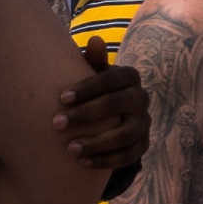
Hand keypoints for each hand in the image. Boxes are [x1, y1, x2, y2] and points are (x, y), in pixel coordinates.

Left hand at [54, 49, 146, 190]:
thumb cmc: (93, 90)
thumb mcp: (91, 74)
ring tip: (70, 149)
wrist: (108, 115)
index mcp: (130, 76)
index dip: (88, 88)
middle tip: (57, 124)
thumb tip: (95, 40)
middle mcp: (142, 98)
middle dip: (87, 114)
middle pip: (119, 105)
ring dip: (96, 142)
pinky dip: (106, 161)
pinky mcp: (143, 145)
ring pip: (125, 134)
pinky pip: (129, 156)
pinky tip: (82, 163)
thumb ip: (92, 60)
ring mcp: (144, 123)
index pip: (112, 79)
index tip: (61, 98)